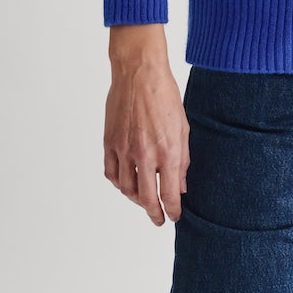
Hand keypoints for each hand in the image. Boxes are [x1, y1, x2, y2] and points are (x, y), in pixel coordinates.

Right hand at [103, 25, 189, 225]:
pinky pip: (111, 174)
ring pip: (126, 189)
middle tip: (158, 219)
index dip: (172, 210)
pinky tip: (127, 184)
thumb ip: (183, 159)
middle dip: (154, 213)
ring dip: (136, 200)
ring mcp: (124, 150)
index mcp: (167, 151)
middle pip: (146, 198)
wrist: (139, 73)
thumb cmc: (165, 95)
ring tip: (144, 201)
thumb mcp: (183, 127)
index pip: (169, 194)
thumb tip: (181, 185)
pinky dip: (119, 184)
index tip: (174, 217)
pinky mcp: (109, 143)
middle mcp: (144, 155)